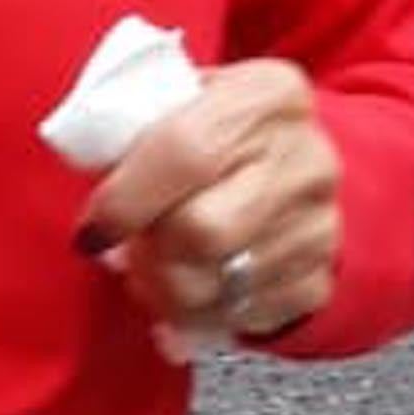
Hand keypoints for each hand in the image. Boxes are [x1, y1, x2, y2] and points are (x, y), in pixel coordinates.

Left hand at [71, 60, 341, 352]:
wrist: (292, 164)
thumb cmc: (215, 134)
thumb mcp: (180, 104)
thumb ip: (137, 136)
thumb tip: (96, 216)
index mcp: (269, 94)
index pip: (186, 151)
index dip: (126, 200)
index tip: (92, 228)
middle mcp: (307, 158)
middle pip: (203, 230)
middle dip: (147, 253)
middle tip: (123, 253)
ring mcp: (321, 223)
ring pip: (216, 288)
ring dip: (163, 292)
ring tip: (150, 272)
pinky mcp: (320, 279)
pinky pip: (240, 319)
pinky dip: (199, 317)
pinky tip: (188, 291)